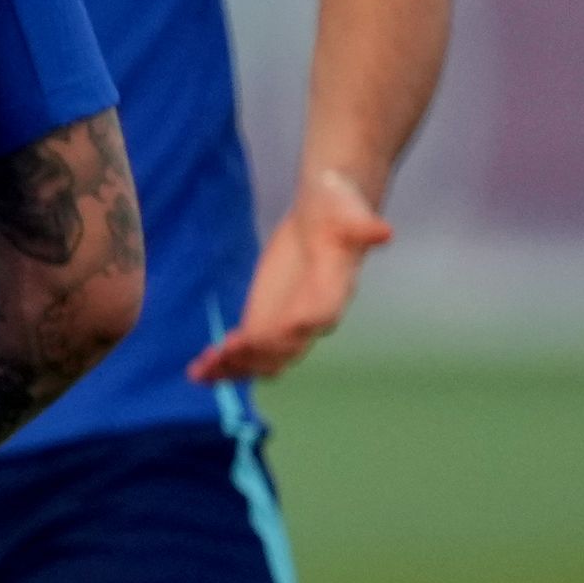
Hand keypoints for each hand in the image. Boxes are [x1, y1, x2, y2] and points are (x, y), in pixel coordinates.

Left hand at [185, 167, 393, 382]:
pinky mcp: (266, 322)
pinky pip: (246, 350)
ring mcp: (289, 324)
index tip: (273, 332)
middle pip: (289, 346)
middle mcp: (314, 315)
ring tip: (202, 372)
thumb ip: (362, 226)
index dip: (297, 326)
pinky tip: (198, 372)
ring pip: (264, 357)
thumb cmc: (338, 209)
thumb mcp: (348, 211)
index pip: (319, 316)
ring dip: (235, 367)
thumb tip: (385, 231)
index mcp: (335, 290)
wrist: (324, 218)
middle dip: (259, 354)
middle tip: (226, 352)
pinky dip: (223, 363)